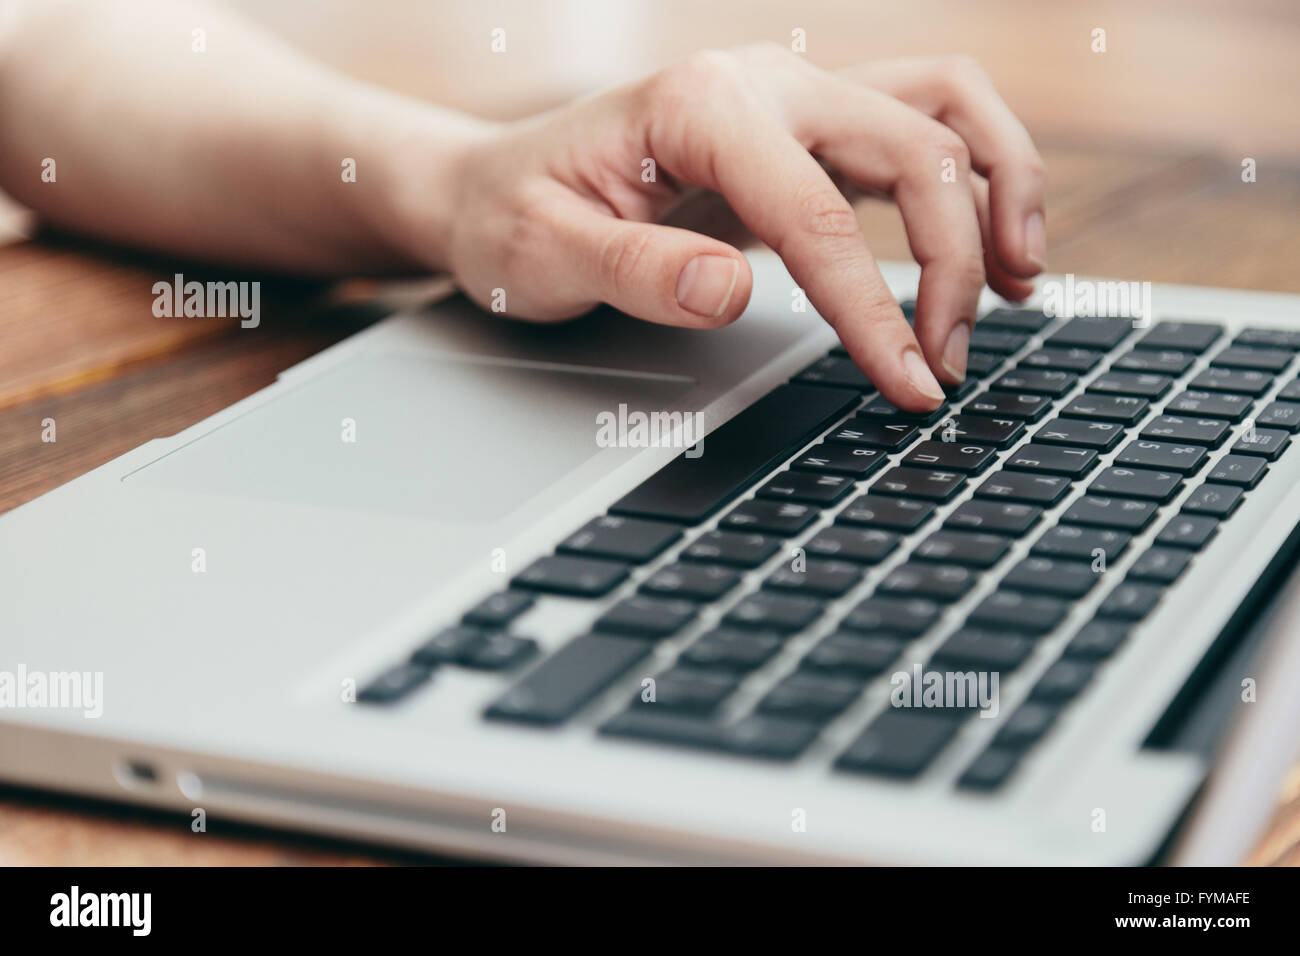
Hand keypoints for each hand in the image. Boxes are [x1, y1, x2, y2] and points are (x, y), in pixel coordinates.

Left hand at [415, 46, 1045, 410]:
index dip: (876, 310)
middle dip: (953, 260)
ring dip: (1000, 188)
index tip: (910, 385)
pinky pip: (920, 124)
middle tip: (946, 364)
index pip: (820, 216)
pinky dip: (975, 175)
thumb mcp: (546, 257)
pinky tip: (988, 246)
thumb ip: (636, 273)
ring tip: (1020, 283)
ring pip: (943, 108)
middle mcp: (762, 83)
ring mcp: (792, 96)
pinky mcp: (806, 128)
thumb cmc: (516, 217)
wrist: (497, 185)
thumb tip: (732, 290)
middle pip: (915, 146)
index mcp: (699, 107)